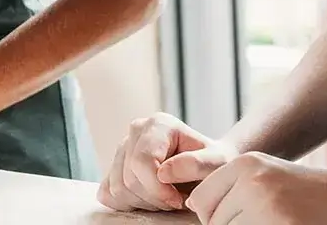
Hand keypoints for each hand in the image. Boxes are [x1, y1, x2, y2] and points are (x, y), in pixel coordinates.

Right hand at [96, 113, 234, 211]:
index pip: (142, 163)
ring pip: (117, 189)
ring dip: (143, 202)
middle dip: (153, 198)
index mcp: (158, 124)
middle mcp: (136, 131)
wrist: (208, 166)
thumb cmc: (215, 164)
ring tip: (165, 197)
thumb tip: (163, 172)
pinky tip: (149, 198)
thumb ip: (198, 164)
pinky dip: (128, 203)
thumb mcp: (218, 163)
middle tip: (175, 199)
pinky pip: (108, 194)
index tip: (180, 199)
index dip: (159, 189)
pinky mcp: (114, 166)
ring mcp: (122, 148)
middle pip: (128, 179)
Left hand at [185, 152, 326, 224]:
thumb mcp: (270, 175)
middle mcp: (252, 180)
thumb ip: (232, 186)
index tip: (244, 216)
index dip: (216, 217)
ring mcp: (267, 205)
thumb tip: (192, 205)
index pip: (200, 201)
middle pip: (213, 222)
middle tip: (271, 218)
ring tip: (280, 222)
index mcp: (246, 163)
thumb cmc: (313, 194)